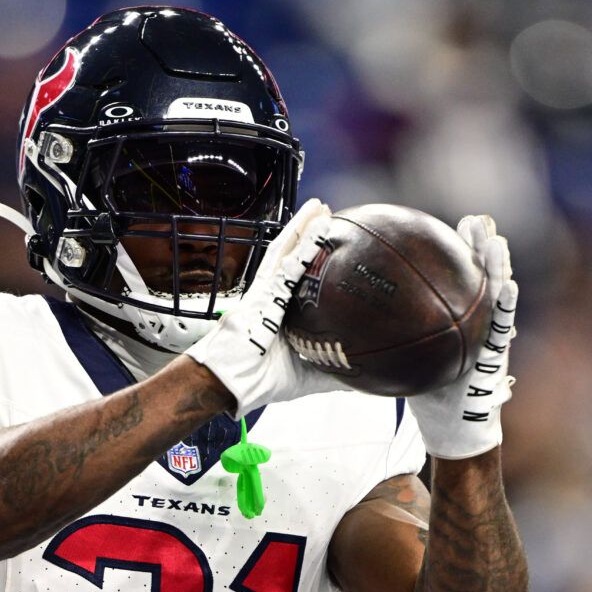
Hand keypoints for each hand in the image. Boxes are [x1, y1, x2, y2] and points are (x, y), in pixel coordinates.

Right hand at [184, 198, 340, 415]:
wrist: (229, 384)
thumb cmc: (256, 381)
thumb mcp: (307, 377)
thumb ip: (333, 374)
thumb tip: (362, 379)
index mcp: (277, 312)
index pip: (296, 278)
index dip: (308, 257)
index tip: (327, 243)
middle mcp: (270, 296)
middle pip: (290, 256)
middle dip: (306, 232)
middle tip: (325, 213)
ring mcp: (264, 291)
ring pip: (286, 250)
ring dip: (304, 226)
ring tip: (320, 207)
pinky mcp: (263, 292)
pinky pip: (288, 262)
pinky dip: (304, 242)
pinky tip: (317, 225)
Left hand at [410, 214, 517, 457]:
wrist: (453, 429)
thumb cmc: (429, 395)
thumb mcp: (404, 361)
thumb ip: (389, 337)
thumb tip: (346, 319)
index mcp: (460, 318)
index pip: (458, 278)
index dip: (457, 251)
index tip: (448, 225)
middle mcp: (479, 322)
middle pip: (483, 277)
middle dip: (482, 246)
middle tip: (475, 219)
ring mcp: (492, 336)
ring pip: (500, 294)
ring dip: (501, 267)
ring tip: (496, 240)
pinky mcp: (498, 355)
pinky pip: (504, 327)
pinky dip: (508, 306)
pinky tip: (508, 287)